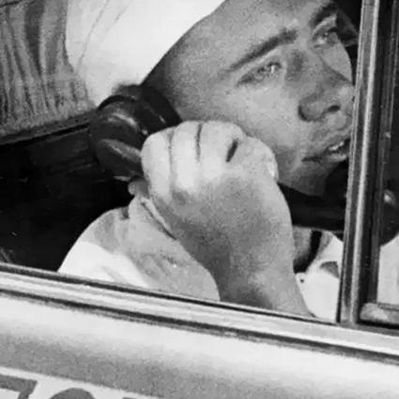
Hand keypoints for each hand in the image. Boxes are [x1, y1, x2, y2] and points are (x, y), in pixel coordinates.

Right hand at [138, 121, 300, 313]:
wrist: (250, 269)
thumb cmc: (214, 245)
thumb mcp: (175, 220)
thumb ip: (159, 194)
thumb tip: (136, 180)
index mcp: (163, 193)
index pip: (154, 143)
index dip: (173, 136)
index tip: (191, 145)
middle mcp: (184, 183)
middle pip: (186, 129)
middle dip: (207, 132)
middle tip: (223, 149)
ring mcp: (215, 178)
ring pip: (217, 129)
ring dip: (234, 138)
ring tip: (241, 156)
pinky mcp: (246, 175)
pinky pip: (250, 144)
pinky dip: (259, 153)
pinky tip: (262, 170)